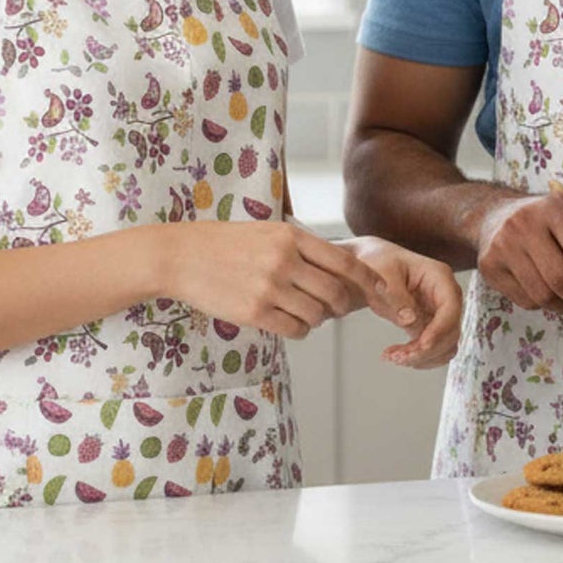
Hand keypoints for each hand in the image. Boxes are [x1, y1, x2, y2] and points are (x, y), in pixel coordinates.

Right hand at [158, 221, 390, 339]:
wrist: (182, 256)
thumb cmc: (226, 242)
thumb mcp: (268, 231)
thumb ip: (300, 246)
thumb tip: (337, 267)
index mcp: (292, 236)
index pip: (345, 263)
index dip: (368, 281)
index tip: (381, 291)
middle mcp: (285, 261)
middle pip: (336, 293)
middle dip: (342, 306)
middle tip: (336, 308)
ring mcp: (270, 288)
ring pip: (316, 315)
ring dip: (317, 319)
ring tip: (303, 312)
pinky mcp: (254, 312)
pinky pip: (294, 330)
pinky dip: (298, 330)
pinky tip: (288, 322)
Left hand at [340, 237, 463, 367]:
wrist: (374, 265)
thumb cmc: (380, 263)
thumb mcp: (383, 275)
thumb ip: (397, 297)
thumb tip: (410, 321)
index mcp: (439, 276)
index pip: (451, 307)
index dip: (440, 329)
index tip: (423, 345)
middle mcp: (446, 295)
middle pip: (451, 331)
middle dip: (427, 349)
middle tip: (398, 357)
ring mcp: (441, 312)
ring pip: (445, 345)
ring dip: (422, 357)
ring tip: (393, 357)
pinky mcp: (431, 326)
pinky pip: (434, 349)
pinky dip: (418, 358)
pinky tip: (396, 355)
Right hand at [474, 191, 562, 319]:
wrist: (496, 216)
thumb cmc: (548, 223)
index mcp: (554, 209)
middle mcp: (525, 223)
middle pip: (561, 279)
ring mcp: (503, 245)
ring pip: (543, 296)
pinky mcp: (489, 266)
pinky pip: (525, 301)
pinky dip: (543, 305)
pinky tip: (545, 290)